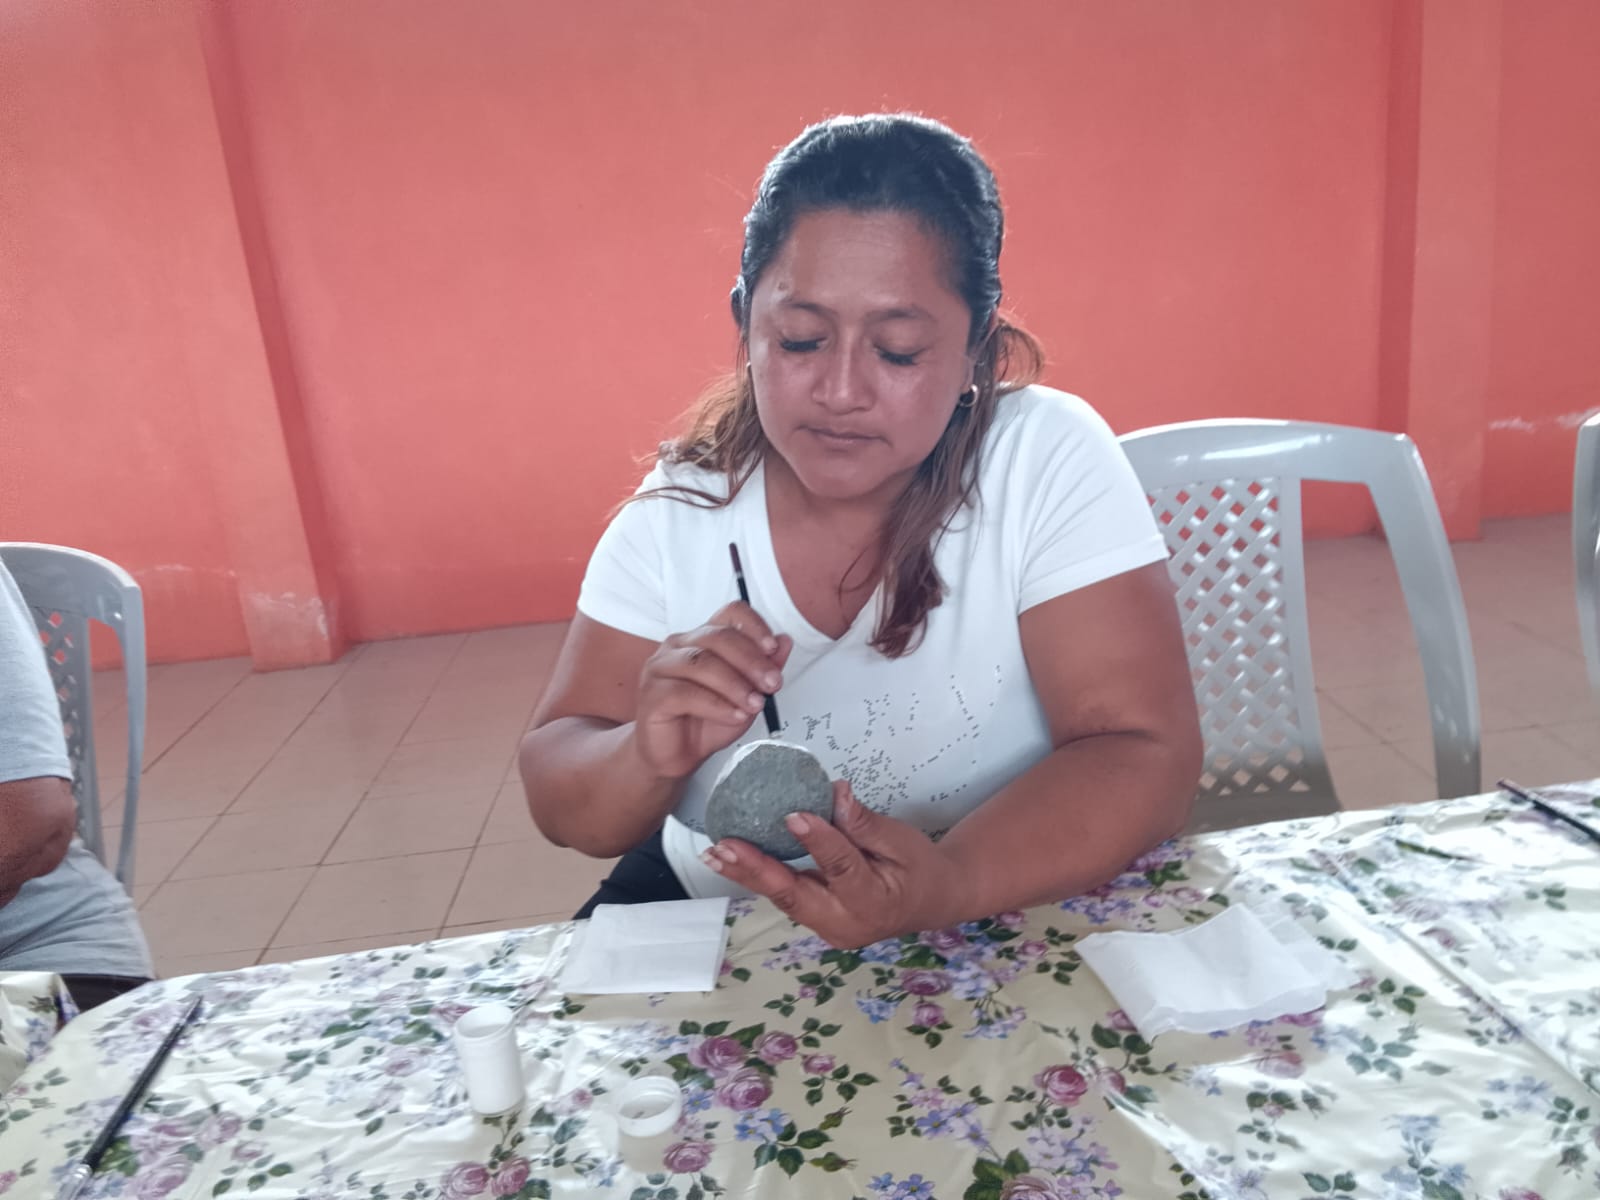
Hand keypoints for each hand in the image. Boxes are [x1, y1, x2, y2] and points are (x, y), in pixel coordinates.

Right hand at [633, 602, 792, 779]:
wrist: (678, 756)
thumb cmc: (707, 722)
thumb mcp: (746, 695)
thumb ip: (763, 669)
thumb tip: (784, 642)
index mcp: (703, 638)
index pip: (730, 614)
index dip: (754, 626)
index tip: (773, 649)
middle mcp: (680, 645)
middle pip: (718, 637)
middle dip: (751, 660)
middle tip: (771, 683)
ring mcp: (661, 667)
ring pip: (702, 662)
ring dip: (735, 684)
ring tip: (754, 704)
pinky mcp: (652, 694)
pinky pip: (686, 692)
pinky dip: (716, 705)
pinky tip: (734, 715)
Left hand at [701, 780, 970, 947]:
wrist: (932, 901)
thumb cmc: (920, 867)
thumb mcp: (903, 841)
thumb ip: (866, 823)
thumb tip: (835, 792)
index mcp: (874, 902)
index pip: (842, 868)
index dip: (818, 841)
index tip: (793, 814)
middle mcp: (845, 923)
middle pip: (795, 896)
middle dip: (756, 870)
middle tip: (724, 847)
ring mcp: (828, 927)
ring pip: (783, 898)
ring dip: (747, 874)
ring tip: (715, 853)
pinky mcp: (818, 920)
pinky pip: (787, 896)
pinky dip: (759, 876)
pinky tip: (732, 858)